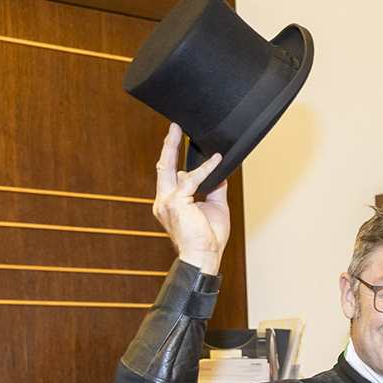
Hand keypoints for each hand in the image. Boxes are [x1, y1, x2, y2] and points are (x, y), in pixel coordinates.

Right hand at [152, 122, 229, 275]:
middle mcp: (164, 201)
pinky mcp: (176, 203)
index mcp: (170, 203)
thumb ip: (215, 189)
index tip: (181, 142)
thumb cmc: (208, 238)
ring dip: (175, 148)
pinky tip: (216, 161)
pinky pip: (192, 180)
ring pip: (170, 168)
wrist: (203, 256)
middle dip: (168, 145)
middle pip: (163, 167)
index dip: (175, 158)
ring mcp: (167, 202)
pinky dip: (205, 170)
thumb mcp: (216, 208)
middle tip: (174, 126)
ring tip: (180, 131)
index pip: (171, 176)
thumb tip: (219, 173)